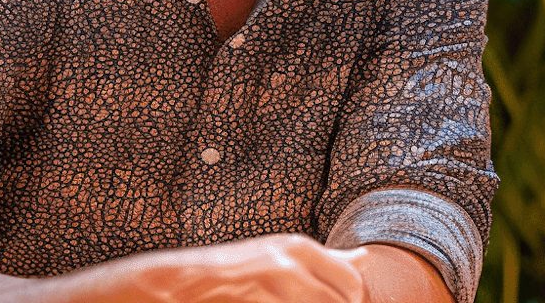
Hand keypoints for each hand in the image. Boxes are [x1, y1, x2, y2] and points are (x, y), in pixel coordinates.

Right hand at [82, 233, 364, 302]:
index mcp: (300, 248)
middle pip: (341, 300)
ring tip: (272, 301)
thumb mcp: (281, 260)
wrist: (176, 285)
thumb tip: (368, 257)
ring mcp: (275, 283)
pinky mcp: (258, 297)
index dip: (348, 302)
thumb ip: (325, 261)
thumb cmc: (233, 276)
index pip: (354, 286)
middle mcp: (291, 261)